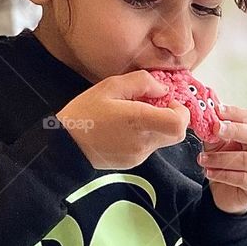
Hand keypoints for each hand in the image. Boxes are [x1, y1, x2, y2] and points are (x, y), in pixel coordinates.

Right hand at [55, 70, 189, 169]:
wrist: (64, 146)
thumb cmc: (84, 113)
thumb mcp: (110, 86)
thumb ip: (141, 82)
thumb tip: (162, 89)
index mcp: (139, 121)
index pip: (179, 124)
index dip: (181, 112)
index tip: (169, 101)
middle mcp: (143, 142)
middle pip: (177, 134)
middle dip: (172, 118)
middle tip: (154, 106)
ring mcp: (139, 155)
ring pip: (163, 140)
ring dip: (156, 126)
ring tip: (132, 116)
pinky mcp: (133, 163)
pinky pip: (149, 147)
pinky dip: (145, 136)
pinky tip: (124, 128)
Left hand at [197, 103, 246, 214]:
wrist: (226, 193)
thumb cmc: (225, 165)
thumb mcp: (217, 145)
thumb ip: (214, 132)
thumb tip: (206, 116)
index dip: (234, 113)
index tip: (217, 110)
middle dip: (233, 130)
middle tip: (214, 129)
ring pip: (246, 159)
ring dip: (220, 158)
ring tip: (203, 159)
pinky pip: (243, 178)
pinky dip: (224, 174)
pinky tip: (209, 173)